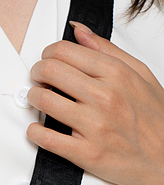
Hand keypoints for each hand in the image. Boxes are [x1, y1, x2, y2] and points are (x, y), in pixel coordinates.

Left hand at [26, 22, 163, 184]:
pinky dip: (34, 132)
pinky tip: (37, 129)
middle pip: (50, 71)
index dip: (48, 54)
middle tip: (38, 80)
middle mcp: (104, 97)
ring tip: (37, 101)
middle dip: (37, 73)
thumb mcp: (139, 74)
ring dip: (33, 98)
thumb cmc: (155, 119)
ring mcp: (94, 126)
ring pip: (43, 101)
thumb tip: (79, 31)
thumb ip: (106, 50)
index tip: (46, 61)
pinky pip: (46, 139)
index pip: (65, 51)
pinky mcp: (86, 153)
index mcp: (116, 74)